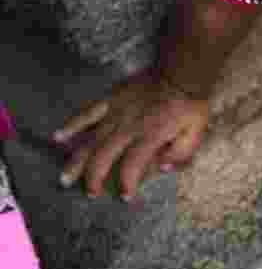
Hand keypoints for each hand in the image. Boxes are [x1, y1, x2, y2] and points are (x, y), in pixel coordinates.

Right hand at [51, 73, 209, 200]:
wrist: (181, 72)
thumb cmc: (190, 104)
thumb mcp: (195, 132)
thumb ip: (180, 153)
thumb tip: (163, 169)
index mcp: (150, 135)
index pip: (133, 166)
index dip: (128, 184)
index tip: (126, 197)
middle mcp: (129, 127)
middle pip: (103, 157)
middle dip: (94, 178)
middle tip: (90, 193)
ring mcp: (116, 112)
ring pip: (90, 140)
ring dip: (77, 160)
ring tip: (66, 177)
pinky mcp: (110, 99)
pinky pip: (86, 113)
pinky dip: (71, 125)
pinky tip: (58, 137)